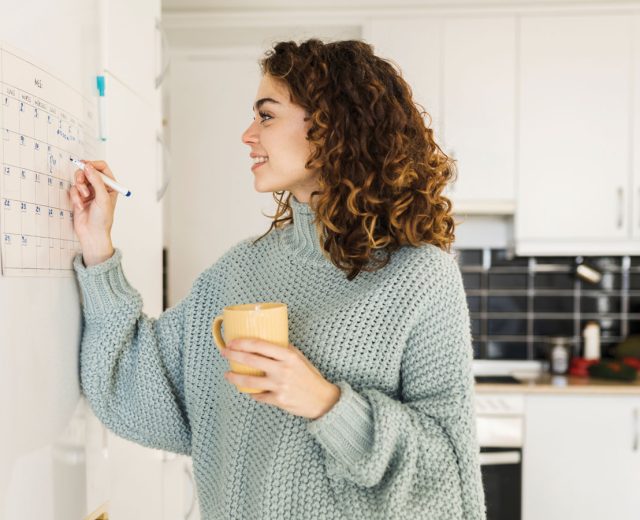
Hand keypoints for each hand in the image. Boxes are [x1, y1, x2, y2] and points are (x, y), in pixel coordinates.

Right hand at [69, 160, 117, 259]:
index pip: (102, 168)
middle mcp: (99, 187)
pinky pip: (73, 190)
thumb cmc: (102, 219)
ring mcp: (89, 192)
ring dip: (79, 187)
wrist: (92, 234)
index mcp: (110, 186)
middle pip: (88, 171)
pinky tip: (80, 206)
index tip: (85, 166)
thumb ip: (96, 181)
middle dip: (83, 176)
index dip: (93, 165)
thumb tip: (88, 166)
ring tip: (83, 197)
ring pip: (79, 179)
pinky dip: (75, 197)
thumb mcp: (102, 198)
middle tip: (81, 182)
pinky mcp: (79, 198)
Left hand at [221, 338, 340, 419]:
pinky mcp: (278, 400)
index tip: (232, 341)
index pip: (260, 345)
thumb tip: (267, 342)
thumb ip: (284, 350)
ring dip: (235, 377)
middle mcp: (283, 369)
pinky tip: (246, 390)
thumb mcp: (299, 358)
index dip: (243, 342)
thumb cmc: (310, 376)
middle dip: (234, 355)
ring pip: (250, 381)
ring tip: (228, 374)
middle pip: (251, 360)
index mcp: (288, 355)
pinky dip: (251, 393)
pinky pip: (259, 396)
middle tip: (224, 353)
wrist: (322, 400)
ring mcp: (280, 386)